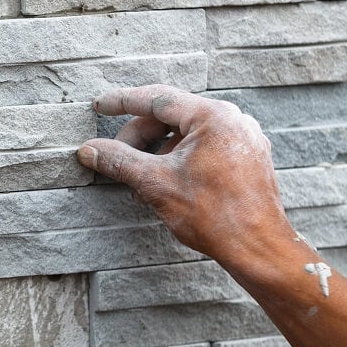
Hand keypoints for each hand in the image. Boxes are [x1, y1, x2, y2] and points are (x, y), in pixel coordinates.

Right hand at [77, 85, 290, 262]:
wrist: (257, 248)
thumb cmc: (214, 215)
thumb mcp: (155, 183)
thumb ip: (119, 160)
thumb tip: (89, 150)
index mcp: (213, 117)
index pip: (157, 99)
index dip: (122, 102)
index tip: (99, 106)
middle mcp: (232, 120)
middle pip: (171, 116)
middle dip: (138, 137)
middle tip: (115, 158)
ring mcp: (242, 139)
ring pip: (185, 134)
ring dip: (156, 152)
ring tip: (139, 181)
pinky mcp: (245, 158)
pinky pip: (203, 147)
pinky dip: (177, 159)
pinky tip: (162, 183)